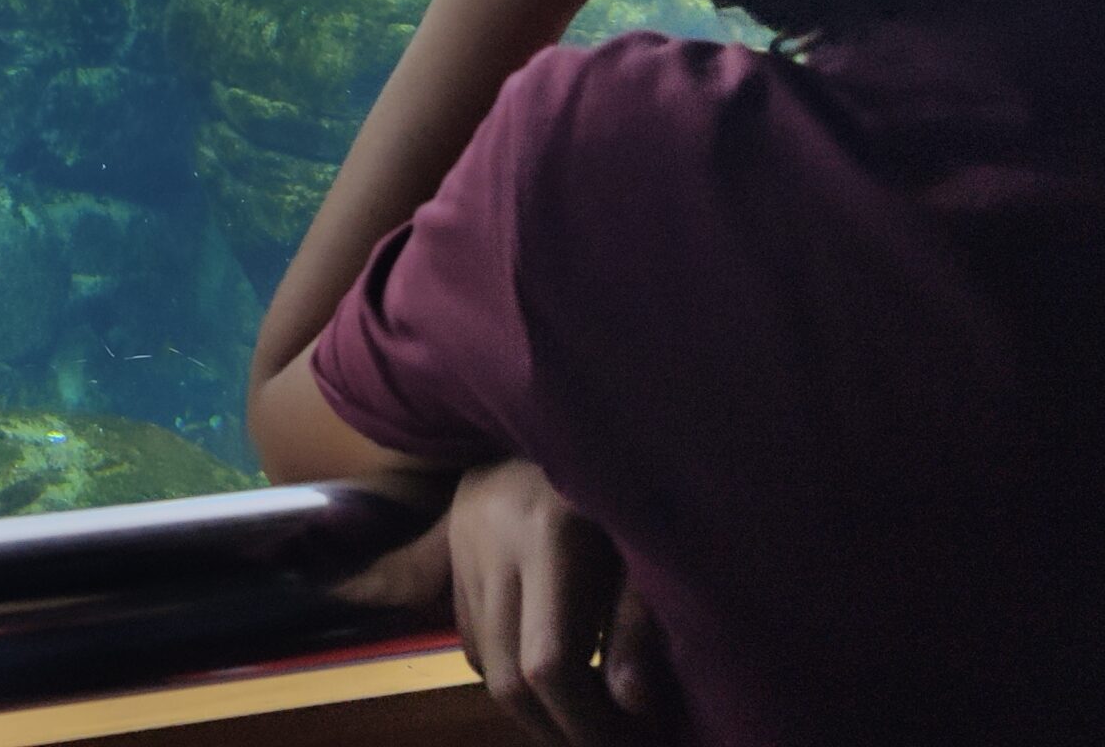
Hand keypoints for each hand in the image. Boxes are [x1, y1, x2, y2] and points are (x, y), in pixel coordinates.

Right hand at [449, 460, 671, 744]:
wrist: (566, 393)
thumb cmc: (634, 468)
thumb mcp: (651, 542)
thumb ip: (642, 625)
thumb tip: (633, 706)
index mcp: (550, 534)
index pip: (548, 665)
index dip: (590, 725)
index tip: (634, 743)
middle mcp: (492, 539)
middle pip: (506, 677)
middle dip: (560, 729)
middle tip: (613, 742)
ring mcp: (464, 540)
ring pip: (482, 661)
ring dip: (532, 705)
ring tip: (590, 713)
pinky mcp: (453, 541)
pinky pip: (471, 633)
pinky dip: (508, 665)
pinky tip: (555, 668)